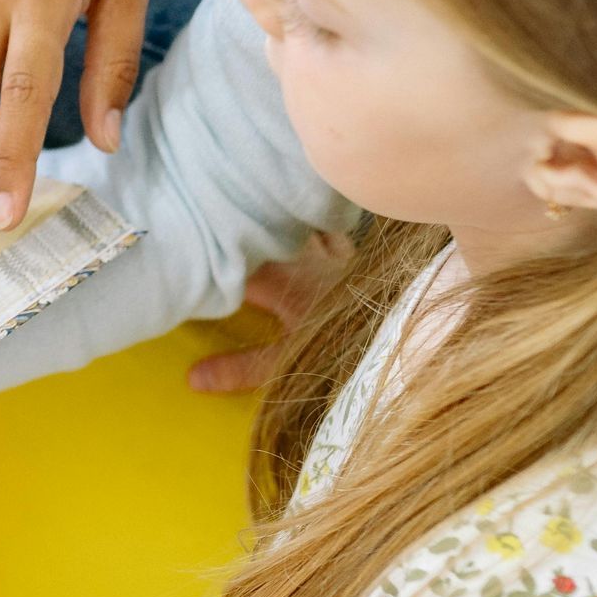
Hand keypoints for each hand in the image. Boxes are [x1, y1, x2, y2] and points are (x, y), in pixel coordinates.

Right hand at [187, 229, 353, 393]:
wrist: (410, 329)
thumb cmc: (346, 347)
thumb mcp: (288, 363)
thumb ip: (241, 368)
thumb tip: (192, 378)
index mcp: (278, 279)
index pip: (231, 258)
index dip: (206, 254)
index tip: (185, 251)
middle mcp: (302, 256)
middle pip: (261, 232)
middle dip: (238, 229)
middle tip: (213, 228)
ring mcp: (331, 252)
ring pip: (294, 225)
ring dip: (275, 223)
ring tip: (254, 219)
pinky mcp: (355, 257)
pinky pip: (329, 230)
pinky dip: (315, 228)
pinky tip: (310, 230)